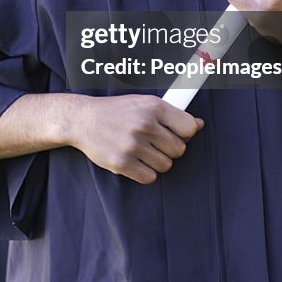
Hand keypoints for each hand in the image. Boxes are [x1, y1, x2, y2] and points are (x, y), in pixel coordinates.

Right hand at [69, 94, 202, 184]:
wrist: (82, 120)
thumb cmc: (117, 111)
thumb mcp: (143, 103)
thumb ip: (171, 114)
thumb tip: (199, 125)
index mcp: (153, 106)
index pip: (189, 128)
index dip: (185, 133)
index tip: (175, 133)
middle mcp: (144, 125)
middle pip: (179, 150)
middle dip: (169, 149)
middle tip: (154, 143)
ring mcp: (133, 145)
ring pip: (165, 165)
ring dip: (156, 162)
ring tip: (141, 150)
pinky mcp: (122, 163)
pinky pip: (150, 177)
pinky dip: (144, 173)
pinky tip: (134, 160)